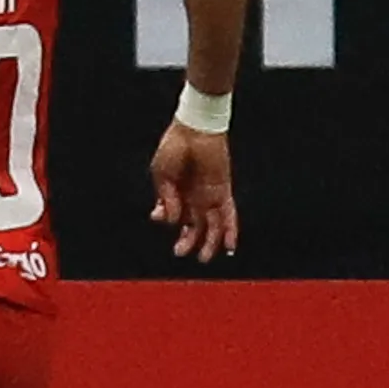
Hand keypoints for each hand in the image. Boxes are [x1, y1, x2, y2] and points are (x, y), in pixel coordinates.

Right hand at [149, 120, 237, 261]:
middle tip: (180, 251)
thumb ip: (167, 199)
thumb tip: (173, 221)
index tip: (159, 216)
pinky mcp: (222, 192)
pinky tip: (229, 247)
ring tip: (202, 258)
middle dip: (187, 241)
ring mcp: (209, 195)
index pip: (174, 214)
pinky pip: (228, 216)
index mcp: (176, 191)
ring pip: (212, 226)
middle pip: (194, 225)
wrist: (194, 129)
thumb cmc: (174, 147)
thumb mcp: (161, 174)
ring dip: (208, 243)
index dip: (166, 219)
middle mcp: (194, 196)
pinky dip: (230, 232)